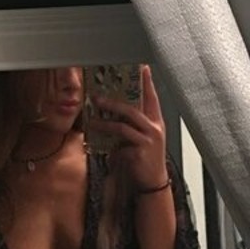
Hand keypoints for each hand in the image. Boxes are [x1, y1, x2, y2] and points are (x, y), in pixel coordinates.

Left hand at [89, 64, 168, 190]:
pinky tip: (99, 136)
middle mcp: (155, 128)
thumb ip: (132, 126)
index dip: (147, 81)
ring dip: (106, 119)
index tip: (141, 67)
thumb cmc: (146, 159)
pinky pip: (121, 140)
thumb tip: (111, 115)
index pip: (152, 97)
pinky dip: (109, 137)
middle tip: (97, 96)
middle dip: (113, 101)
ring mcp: (149, 139)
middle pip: (133, 107)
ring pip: (124, 123)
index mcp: (156, 122)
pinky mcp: (141, 150)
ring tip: (93, 116)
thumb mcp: (141, 138)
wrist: (153, 181)